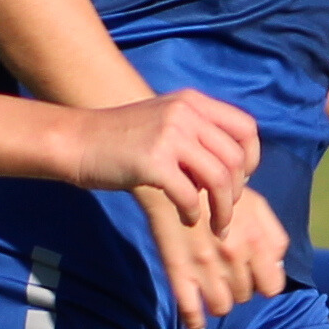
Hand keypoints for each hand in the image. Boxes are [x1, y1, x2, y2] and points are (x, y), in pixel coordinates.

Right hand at [53, 85, 262, 233]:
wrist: (77, 141)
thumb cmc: (122, 141)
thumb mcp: (165, 122)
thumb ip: (198, 136)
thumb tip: (234, 171)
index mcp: (193, 102)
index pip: (246, 128)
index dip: (251, 159)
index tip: (240, 181)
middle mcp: (185, 113)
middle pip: (236, 158)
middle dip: (236, 194)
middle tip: (224, 214)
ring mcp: (169, 134)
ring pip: (219, 178)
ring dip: (222, 210)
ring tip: (215, 226)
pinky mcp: (152, 160)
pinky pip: (189, 194)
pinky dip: (192, 213)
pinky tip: (185, 219)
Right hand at [152, 180, 296, 324]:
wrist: (173, 174)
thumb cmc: (217, 189)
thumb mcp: (255, 204)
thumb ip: (274, 236)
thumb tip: (277, 268)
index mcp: (255, 240)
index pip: (272, 286)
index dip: (263, 282)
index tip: (252, 275)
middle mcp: (233, 256)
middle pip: (245, 296)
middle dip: (239, 287)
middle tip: (226, 274)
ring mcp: (204, 266)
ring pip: (221, 307)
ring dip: (219, 301)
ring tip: (212, 289)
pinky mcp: (178, 269)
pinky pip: (190, 312)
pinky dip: (194, 322)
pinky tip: (196, 323)